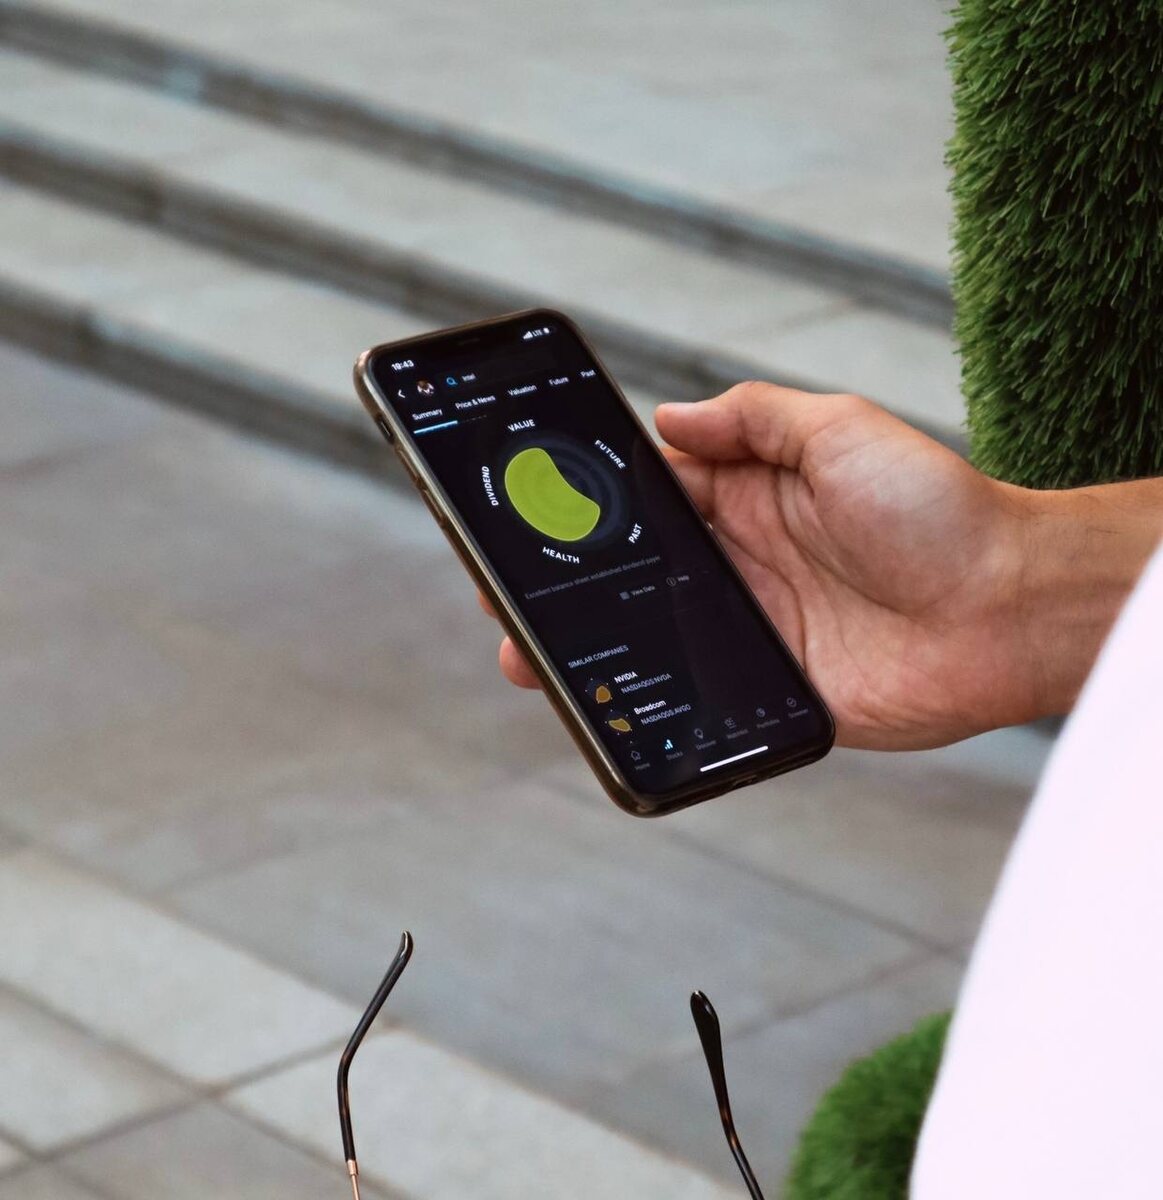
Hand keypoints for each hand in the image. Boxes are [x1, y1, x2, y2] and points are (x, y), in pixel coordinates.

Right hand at [488, 383, 1156, 748]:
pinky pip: (699, 695)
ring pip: (651, 638)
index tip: (531, 513)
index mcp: (749, 500)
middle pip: (634, 574)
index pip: (649, 500)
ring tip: (526, 657)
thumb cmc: (937, 507)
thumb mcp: (840, 430)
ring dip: (590, 647)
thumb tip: (667, 417)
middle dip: (568, 583)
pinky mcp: (771, 688)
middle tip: (502, 594)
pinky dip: (651, 701)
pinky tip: (607, 703)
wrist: (1007, 605)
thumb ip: (753, 418)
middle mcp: (741, 564)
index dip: (589, 507)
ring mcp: (752, 629)